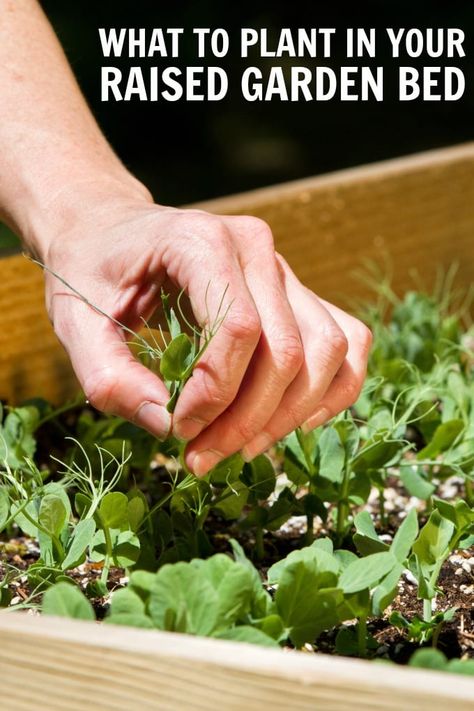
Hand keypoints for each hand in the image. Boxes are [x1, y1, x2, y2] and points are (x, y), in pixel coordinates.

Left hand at [44, 193, 371, 475]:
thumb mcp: (74, 322)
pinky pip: (346, 341)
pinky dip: (333, 389)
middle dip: (249, 420)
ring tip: (241, 447)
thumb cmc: (90, 269)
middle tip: (202, 456)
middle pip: (288, 350)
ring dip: (291, 415)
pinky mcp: (295, 292)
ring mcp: (283, 268)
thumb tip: (167, 426)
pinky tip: (295, 421)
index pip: (239, 328)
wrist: (109, 229)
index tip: (179, 429)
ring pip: (327, 352)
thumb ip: (110, 378)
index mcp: (200, 241)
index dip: (217, 394)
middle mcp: (256, 248)